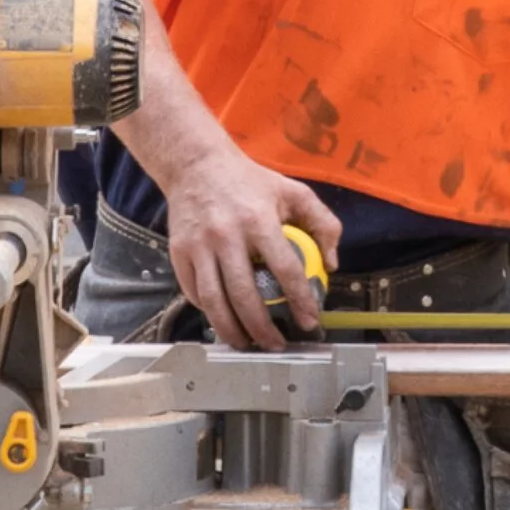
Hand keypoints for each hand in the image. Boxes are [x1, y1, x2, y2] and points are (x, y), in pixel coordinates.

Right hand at [162, 147, 341, 350]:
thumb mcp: (293, 191)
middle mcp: (226, 235)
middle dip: (262, 328)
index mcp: (258, 219)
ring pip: (214, 301)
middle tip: (276, 344)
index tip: (309, 320)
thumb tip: (331, 264)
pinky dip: (209, 312)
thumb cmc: (248, 180)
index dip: (300, 300)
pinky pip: (194, 292)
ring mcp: (199, 245)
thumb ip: (323, 224)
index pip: (285, 269)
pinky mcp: (178, 252)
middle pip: (244, 295)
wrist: (196, 165)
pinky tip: (223, 320)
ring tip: (246, 344)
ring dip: (232, 330)